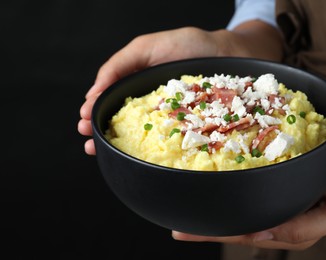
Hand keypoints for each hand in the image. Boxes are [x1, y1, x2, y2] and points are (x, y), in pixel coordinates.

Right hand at [78, 22, 282, 154]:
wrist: (230, 55)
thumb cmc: (191, 46)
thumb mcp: (148, 46)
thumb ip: (121, 63)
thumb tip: (97, 89)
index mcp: (139, 85)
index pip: (110, 101)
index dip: (94, 112)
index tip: (84, 121)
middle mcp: (152, 105)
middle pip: (120, 122)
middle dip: (101, 132)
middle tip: (90, 143)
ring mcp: (170, 119)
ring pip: (140, 136)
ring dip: (118, 145)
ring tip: (102, 152)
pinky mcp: (188, 129)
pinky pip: (168, 143)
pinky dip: (152, 152)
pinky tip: (138, 157)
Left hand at [172, 120, 325, 249]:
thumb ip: (302, 229)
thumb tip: (258, 235)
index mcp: (290, 226)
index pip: (246, 233)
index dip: (216, 234)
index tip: (188, 231)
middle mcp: (278, 212)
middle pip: (237, 222)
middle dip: (207, 225)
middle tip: (177, 224)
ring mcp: (275, 195)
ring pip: (239, 204)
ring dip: (215, 203)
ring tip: (187, 202)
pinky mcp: (276, 176)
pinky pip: (248, 182)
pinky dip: (229, 183)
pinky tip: (213, 176)